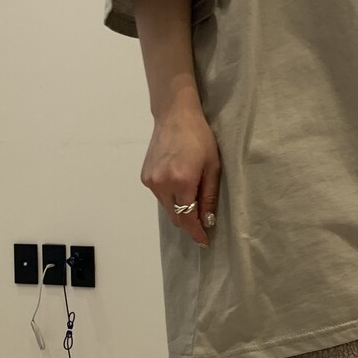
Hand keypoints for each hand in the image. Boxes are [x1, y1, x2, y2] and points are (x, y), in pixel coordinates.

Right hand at [141, 97, 220, 247]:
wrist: (174, 116)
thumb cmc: (199, 138)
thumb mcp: (212, 167)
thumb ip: (208, 196)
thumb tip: (207, 220)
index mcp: (181, 181)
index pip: (187, 218)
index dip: (195, 232)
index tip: (204, 241)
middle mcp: (162, 184)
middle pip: (175, 216)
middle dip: (188, 222)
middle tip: (202, 223)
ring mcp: (150, 181)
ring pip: (166, 207)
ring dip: (179, 209)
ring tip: (191, 198)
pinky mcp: (145, 177)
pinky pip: (160, 196)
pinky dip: (170, 197)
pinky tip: (179, 185)